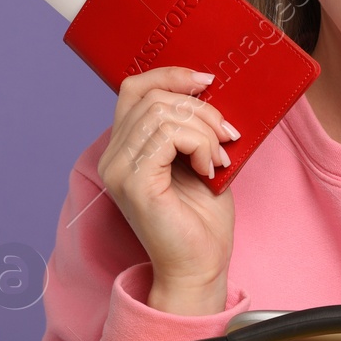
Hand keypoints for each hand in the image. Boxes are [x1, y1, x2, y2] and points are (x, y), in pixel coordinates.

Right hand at [96, 66, 240, 314]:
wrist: (200, 266)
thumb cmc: (201, 220)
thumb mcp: (200, 159)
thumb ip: (193, 127)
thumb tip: (210, 91)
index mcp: (126, 147)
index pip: (134, 88)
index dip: (170, 75)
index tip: (207, 81)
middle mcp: (114, 156)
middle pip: (154, 97)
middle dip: (201, 109)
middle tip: (226, 136)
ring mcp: (120, 169)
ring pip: (164, 113)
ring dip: (204, 130)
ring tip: (219, 157)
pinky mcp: (134, 182)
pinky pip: (168, 135)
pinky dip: (199, 144)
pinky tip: (209, 168)